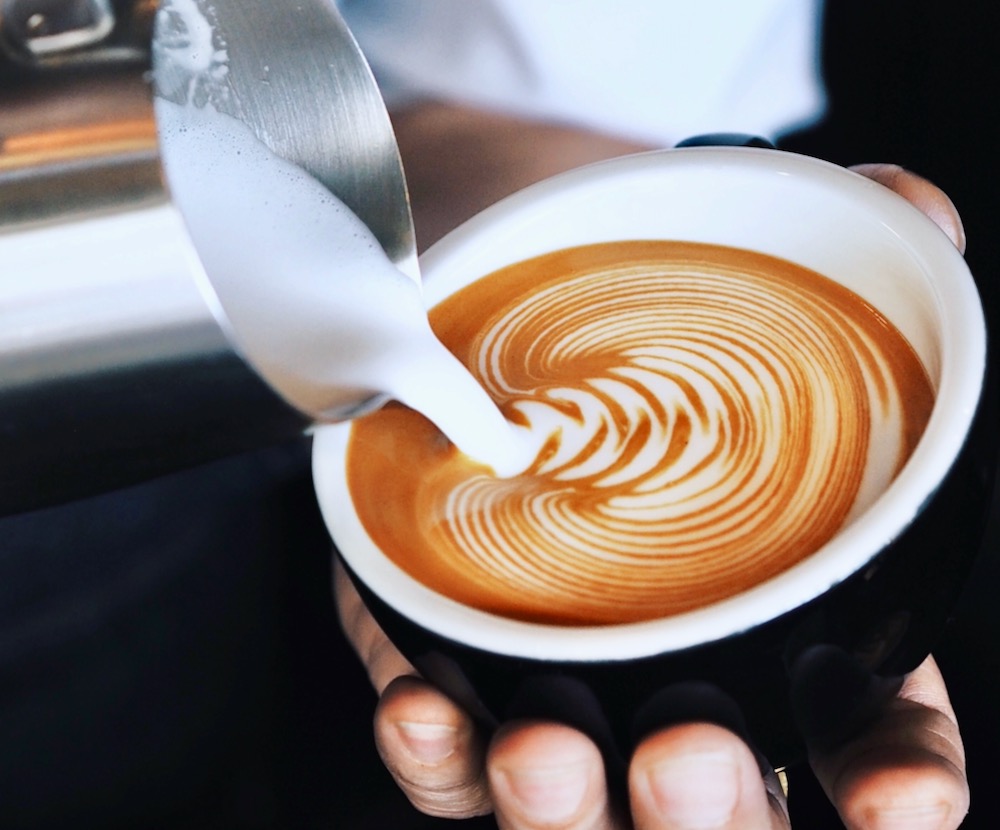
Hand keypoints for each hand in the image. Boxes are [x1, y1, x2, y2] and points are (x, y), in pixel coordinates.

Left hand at [339, 100, 970, 825]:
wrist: (503, 312)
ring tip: (544, 746)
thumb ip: (857, 249)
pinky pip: (445, 757)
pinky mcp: (457, 666)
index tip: (896, 797)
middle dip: (708, 810)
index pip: (873, 737)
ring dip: (561, 805)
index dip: (897, 786)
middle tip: (687, 751)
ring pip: (576, 808)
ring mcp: (564, 684)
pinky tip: (426, 706)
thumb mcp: (752, 281)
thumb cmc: (650, 325)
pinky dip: (435, 751)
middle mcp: (682, 674)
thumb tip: (918, 209)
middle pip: (717, 807)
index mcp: (794, 618)